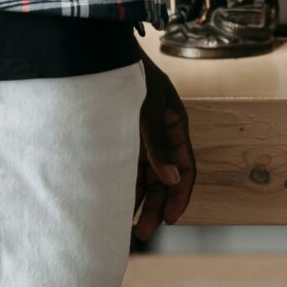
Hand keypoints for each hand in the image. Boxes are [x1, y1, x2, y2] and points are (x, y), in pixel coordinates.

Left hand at [134, 56, 193, 242]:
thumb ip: (158, 145)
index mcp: (176, 125)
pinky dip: (125, 187)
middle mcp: (161, 134)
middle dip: (158, 205)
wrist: (100, 54)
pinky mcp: (122, 137)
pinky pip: (128, 168)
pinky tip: (117, 204)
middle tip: (145, 232)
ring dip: (141, 200)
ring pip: (147, 176)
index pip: (186, 167)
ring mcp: (142, 137)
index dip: (180, 194)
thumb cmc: (129, 77)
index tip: (170, 219)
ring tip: (130, 227)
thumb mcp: (147, 110)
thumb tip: (172, 178)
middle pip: (166, 177)